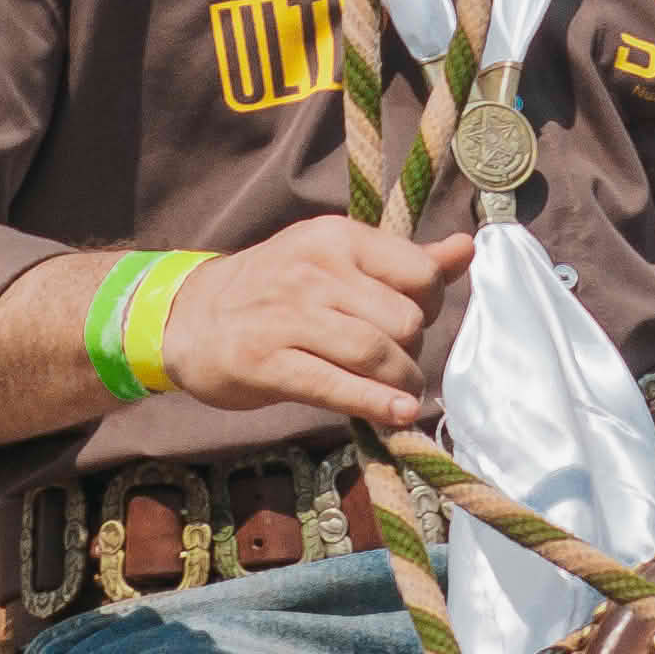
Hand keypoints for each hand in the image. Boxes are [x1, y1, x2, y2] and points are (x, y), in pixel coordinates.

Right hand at [155, 221, 475, 429]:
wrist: (187, 317)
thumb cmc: (275, 290)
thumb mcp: (334, 260)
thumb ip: (403, 260)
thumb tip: (467, 247)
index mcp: (336, 237)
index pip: (419, 273)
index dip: (431, 305)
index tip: (412, 324)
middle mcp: (313, 270)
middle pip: (404, 319)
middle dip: (413, 350)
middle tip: (397, 362)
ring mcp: (287, 315)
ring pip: (376, 353)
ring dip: (401, 383)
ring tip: (401, 395)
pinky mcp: (266, 361)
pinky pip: (336, 385)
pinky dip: (375, 404)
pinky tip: (397, 416)